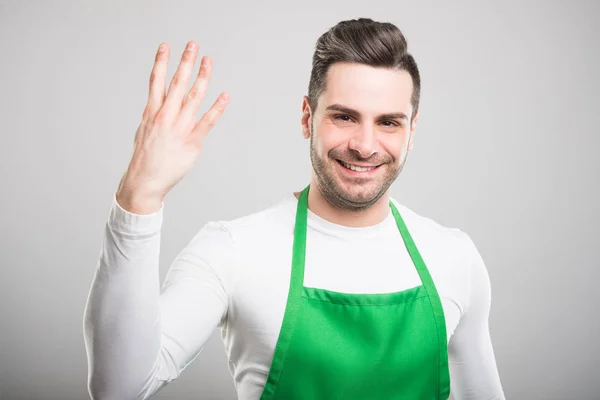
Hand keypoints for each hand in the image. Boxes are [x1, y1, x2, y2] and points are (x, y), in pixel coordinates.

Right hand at [116, 41, 228, 213]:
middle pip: (177, 84)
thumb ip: (154, 114)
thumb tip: (159, 103)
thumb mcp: (144, 129)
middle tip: (193, 45)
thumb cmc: (145, 157)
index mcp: (152, 113)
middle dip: (185, 63)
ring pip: (193, 97)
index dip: (161, 63)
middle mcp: (166, 117)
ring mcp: (180, 128)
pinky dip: (217, 107)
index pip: (156, 82)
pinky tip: (224, 95)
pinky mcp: (192, 142)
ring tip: (208, 61)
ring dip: (202, 77)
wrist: (145, 181)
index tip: (166, 46)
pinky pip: (207, 121)